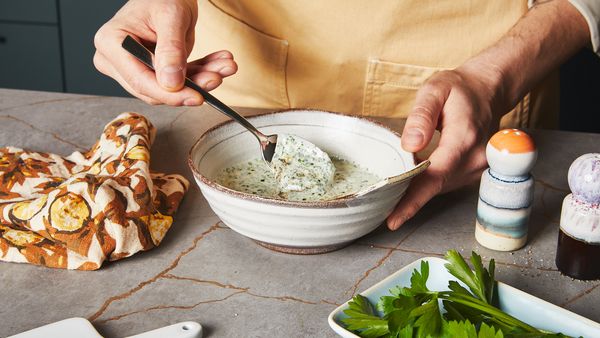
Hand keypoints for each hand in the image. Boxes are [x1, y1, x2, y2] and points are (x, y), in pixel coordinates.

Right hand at [93, 0, 236, 105]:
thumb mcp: (171, 16)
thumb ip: (171, 49)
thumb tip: (171, 84)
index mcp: (112, 43)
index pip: (141, 81)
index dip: (171, 94)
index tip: (198, 96)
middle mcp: (116, 60)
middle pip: (155, 89)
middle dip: (191, 86)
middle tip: (218, 77)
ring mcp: (132, 67)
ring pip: (170, 89)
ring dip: (201, 79)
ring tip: (226, 66)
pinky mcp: (151, 71)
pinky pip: (178, 81)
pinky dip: (201, 74)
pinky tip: (220, 64)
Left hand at [386, 63, 503, 229]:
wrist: (487, 90)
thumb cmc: (458, 89)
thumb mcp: (435, 90)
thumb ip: (421, 117)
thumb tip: (410, 145)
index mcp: (463, 138)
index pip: (434, 176)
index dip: (412, 201)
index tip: (393, 220)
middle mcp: (474, 158)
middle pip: (435, 186)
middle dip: (406, 198)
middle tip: (378, 202)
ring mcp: (477, 168)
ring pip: (439, 187)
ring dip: (416, 190)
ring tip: (391, 189)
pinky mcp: (473, 172)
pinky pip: (445, 183)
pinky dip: (427, 184)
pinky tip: (411, 177)